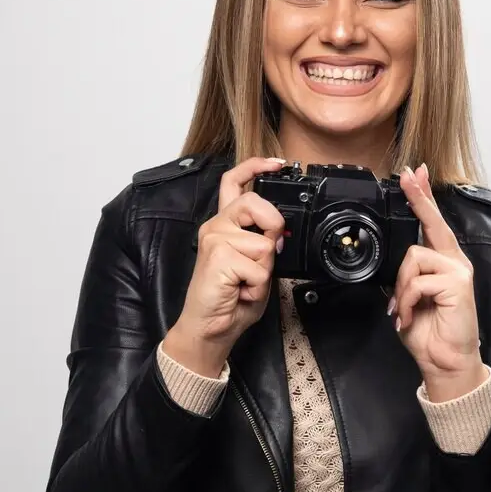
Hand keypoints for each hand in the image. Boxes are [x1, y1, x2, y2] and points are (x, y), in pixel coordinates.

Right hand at [163, 157, 287, 377]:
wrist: (210, 328)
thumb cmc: (231, 299)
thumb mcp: (257, 265)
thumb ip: (265, 243)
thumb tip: (280, 234)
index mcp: (225, 225)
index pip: (234, 183)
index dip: (255, 167)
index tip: (276, 163)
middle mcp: (216, 227)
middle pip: (254, 202)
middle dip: (273, 226)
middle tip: (267, 253)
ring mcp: (214, 239)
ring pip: (263, 244)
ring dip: (264, 270)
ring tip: (247, 283)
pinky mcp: (217, 256)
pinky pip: (258, 266)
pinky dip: (258, 285)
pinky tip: (241, 291)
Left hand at [390, 163, 485, 401]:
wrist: (445, 361)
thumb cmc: (430, 332)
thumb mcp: (409, 298)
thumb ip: (405, 276)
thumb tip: (392, 263)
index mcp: (444, 263)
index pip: (434, 224)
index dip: (424, 198)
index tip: (416, 175)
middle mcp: (455, 262)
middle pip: (434, 223)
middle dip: (419, 197)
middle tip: (409, 175)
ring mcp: (459, 271)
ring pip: (414, 257)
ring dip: (401, 286)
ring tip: (404, 308)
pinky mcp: (458, 284)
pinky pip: (418, 280)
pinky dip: (407, 299)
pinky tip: (410, 315)